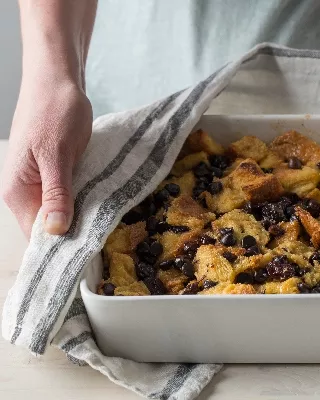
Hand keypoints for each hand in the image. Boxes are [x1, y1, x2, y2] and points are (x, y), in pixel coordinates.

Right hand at [2, 76, 91, 237]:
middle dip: (74, 233)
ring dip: (80, 216)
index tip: (89, 254)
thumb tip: (54, 231)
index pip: (37, 236)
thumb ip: (56, 193)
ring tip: (105, 223)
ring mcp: (38, 182)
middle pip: (48, 226)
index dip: (62, 247)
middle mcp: (24, 191)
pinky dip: (82, 200)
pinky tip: (98, 203)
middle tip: (103, 238)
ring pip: (60, 212)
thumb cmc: (55, 112)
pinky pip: (66, 196)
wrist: (57, 81)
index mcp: (18, 191)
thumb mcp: (58, 155)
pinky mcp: (52, 172)